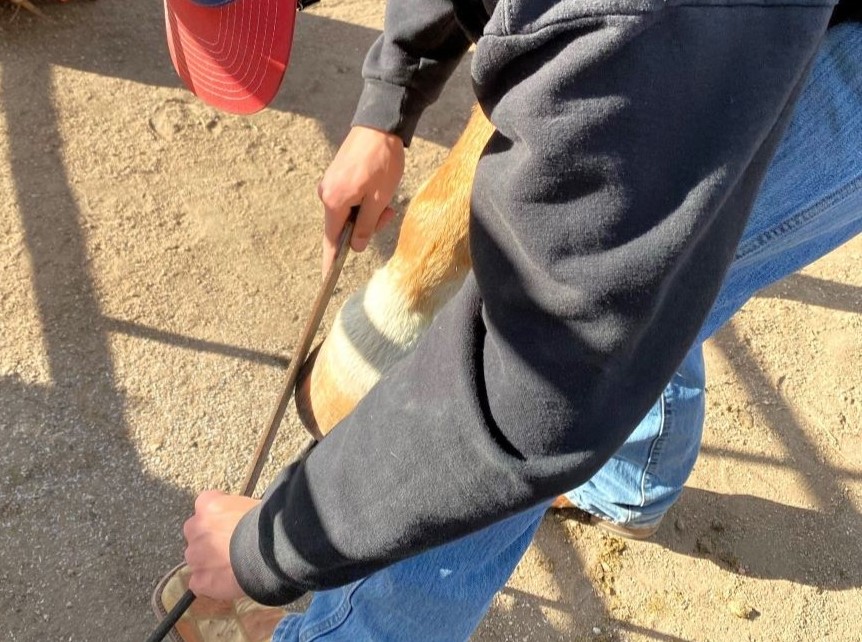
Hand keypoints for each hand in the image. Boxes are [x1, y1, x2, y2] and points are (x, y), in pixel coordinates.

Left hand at [183, 490, 259, 600]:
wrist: (267, 552)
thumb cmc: (266, 524)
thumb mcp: (251, 505)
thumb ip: (236, 511)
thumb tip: (241, 519)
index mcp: (208, 505)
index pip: (205, 504)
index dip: (218, 516)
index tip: (230, 522)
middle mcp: (195, 528)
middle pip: (196, 533)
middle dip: (209, 539)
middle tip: (230, 546)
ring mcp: (195, 556)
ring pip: (196, 559)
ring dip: (208, 562)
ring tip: (231, 567)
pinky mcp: (200, 580)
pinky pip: (199, 583)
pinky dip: (210, 584)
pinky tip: (227, 583)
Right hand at [317, 126, 404, 274]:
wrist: (379, 124)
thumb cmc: (382, 161)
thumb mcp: (379, 198)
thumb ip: (367, 225)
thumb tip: (356, 246)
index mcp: (334, 201)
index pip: (331, 240)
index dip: (331, 261)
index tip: (327, 279)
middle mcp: (326, 194)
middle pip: (343, 227)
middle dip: (366, 226)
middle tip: (388, 212)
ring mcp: (330, 184)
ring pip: (349, 213)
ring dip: (368, 212)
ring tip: (387, 198)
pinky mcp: (336, 177)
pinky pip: (348, 200)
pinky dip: (364, 202)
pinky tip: (378, 190)